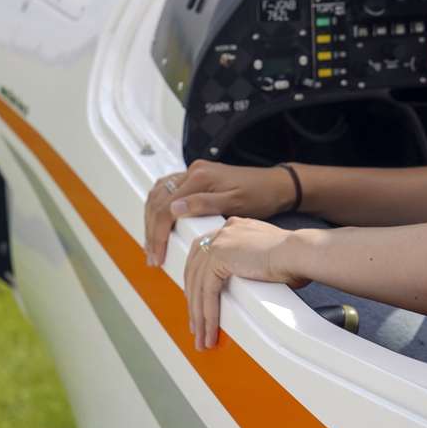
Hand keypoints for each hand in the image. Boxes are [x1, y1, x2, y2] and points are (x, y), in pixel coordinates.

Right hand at [143, 160, 298, 266]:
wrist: (276, 184)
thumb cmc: (260, 195)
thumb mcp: (235, 203)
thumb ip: (203, 204)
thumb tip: (174, 209)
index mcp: (200, 177)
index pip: (165, 208)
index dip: (157, 234)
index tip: (158, 256)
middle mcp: (193, 171)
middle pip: (157, 200)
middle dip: (151, 230)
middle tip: (153, 256)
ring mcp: (193, 172)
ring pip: (158, 193)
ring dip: (150, 218)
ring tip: (152, 244)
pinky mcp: (197, 177)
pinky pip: (167, 190)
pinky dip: (158, 207)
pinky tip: (159, 223)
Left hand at [184, 217, 308, 349]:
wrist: (300, 253)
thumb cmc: (296, 258)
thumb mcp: (266, 257)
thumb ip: (251, 263)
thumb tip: (250, 284)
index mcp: (233, 229)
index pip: (204, 256)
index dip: (198, 282)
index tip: (197, 302)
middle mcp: (223, 232)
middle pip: (195, 271)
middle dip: (194, 302)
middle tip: (197, 326)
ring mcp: (219, 242)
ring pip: (198, 285)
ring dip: (199, 315)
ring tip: (203, 338)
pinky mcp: (219, 257)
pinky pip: (207, 292)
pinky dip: (208, 314)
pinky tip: (210, 331)